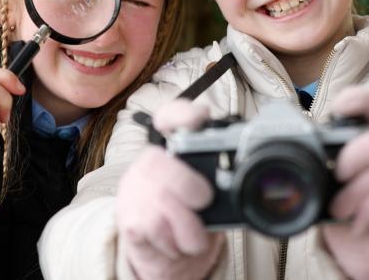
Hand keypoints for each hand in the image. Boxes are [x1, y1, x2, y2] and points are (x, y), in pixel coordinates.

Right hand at [117, 100, 223, 279]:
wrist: (172, 256)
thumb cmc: (194, 216)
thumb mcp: (208, 190)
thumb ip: (218, 174)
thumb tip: (240, 171)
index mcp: (169, 150)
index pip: (168, 118)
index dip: (182, 113)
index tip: (200, 116)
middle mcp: (147, 165)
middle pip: (158, 164)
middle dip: (188, 186)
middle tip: (204, 200)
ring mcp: (134, 192)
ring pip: (160, 199)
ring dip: (187, 225)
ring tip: (194, 234)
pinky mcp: (129, 221)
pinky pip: (154, 227)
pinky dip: (174, 241)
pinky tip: (177, 243)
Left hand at [322, 86, 368, 279]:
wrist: (365, 250)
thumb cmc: (347, 208)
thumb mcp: (333, 181)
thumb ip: (325, 160)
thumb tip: (293, 145)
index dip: (363, 101)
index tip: (339, 110)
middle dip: (356, 155)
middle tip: (336, 175)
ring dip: (355, 192)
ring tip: (339, 208)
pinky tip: (357, 221)